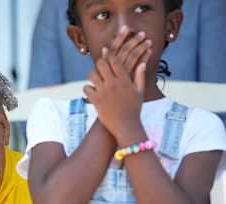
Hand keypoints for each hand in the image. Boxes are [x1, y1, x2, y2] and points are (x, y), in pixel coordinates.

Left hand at [84, 28, 151, 145]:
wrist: (126, 126)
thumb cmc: (134, 109)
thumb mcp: (140, 92)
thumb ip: (140, 76)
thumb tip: (141, 63)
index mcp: (124, 80)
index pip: (114, 61)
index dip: (109, 55)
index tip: (106, 53)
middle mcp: (113, 84)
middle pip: (101, 64)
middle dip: (99, 62)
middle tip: (98, 65)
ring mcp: (104, 92)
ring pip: (92, 75)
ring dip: (92, 75)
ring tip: (94, 78)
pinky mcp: (96, 100)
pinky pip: (86, 88)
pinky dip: (87, 89)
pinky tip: (90, 91)